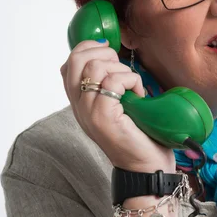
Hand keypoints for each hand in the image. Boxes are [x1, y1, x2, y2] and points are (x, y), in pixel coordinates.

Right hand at [60, 40, 175, 172]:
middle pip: (77, 60)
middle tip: (122, 67)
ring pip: (96, 68)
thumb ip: (107, 86)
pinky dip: (132, 81)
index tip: (109, 50)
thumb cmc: (138, 135)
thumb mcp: (117, 106)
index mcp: (80, 103)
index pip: (69, 64)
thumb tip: (111, 55)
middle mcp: (79, 107)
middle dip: (103, 53)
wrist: (146, 168)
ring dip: (122, 69)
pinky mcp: (104, 117)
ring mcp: (89, 112)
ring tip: (133, 86)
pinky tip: (139, 96)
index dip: (87, 48)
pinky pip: (114, 81)